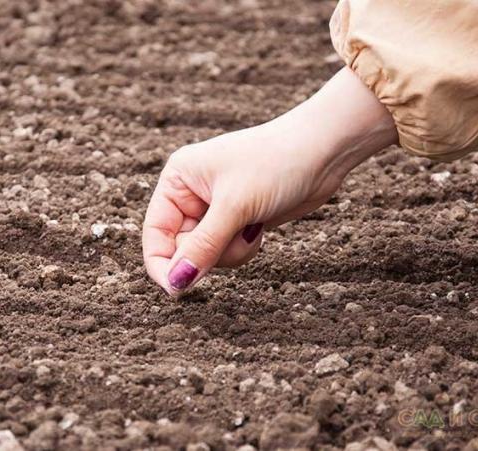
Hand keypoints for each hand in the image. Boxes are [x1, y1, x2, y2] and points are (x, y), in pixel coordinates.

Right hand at [142, 68, 397, 293]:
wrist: (322, 152)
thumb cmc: (275, 164)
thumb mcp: (235, 207)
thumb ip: (203, 247)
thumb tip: (176, 284)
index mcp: (178, 180)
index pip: (155, 233)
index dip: (162, 264)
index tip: (177, 290)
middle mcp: (192, 194)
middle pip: (182, 248)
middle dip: (210, 251)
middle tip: (237, 234)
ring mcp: (216, 209)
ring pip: (207, 255)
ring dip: (230, 251)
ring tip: (252, 227)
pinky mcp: (238, 220)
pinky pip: (228, 251)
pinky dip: (243, 248)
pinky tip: (260, 227)